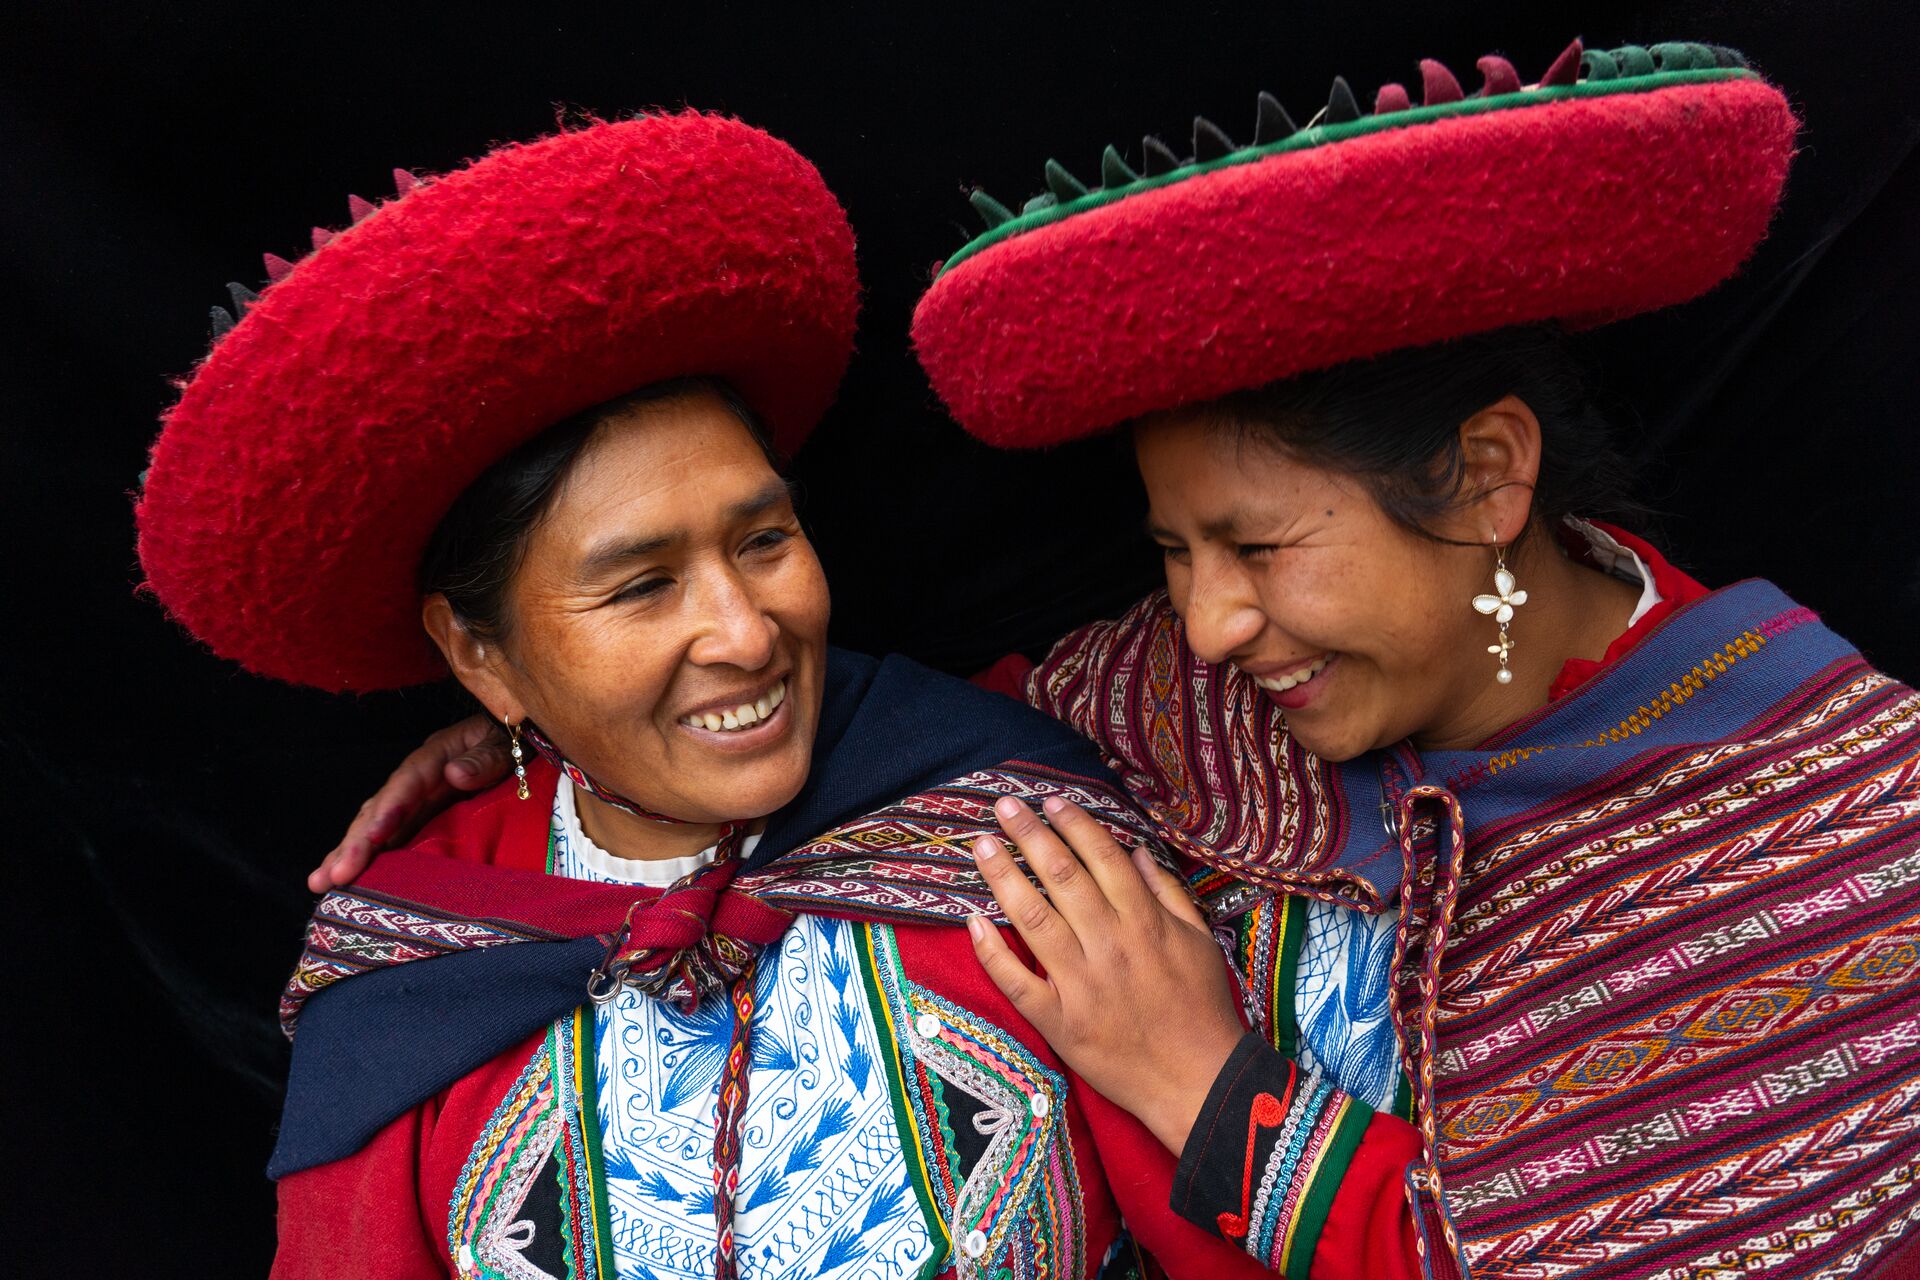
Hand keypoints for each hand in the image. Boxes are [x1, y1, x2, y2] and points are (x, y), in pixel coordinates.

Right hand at [306, 715, 508, 891]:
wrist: (518, 737)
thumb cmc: (511, 739)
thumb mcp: (504, 744)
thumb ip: (484, 760)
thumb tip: (453, 774)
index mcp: (436, 755)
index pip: (406, 784)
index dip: (387, 811)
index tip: (371, 839)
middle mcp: (417, 777)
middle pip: (379, 809)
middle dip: (355, 844)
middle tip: (331, 877)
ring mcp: (417, 797)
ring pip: (376, 825)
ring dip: (350, 854)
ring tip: (321, 883)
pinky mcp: (423, 814)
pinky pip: (393, 836)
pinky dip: (371, 856)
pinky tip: (351, 878)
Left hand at [966, 795, 1245, 1157]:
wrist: (1200, 1081)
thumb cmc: (1202, 1008)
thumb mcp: (1199, 941)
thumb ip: (1168, 894)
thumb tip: (1135, 852)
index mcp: (1145, 923)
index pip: (1102, 859)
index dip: (1074, 825)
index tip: (1049, 802)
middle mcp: (1110, 945)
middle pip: (1062, 878)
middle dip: (1030, 836)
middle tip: (1003, 806)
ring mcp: (1081, 984)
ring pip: (1033, 919)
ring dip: (1004, 878)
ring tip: (982, 846)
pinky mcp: (1060, 1022)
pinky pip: (1017, 981)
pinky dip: (992, 951)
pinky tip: (972, 922)